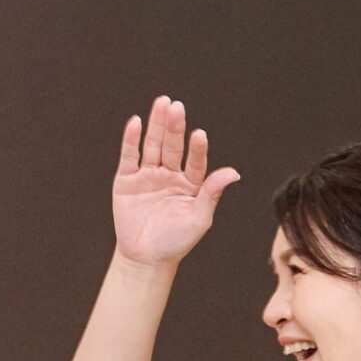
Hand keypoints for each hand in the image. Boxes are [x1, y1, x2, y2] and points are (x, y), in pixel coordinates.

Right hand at [114, 96, 238, 267]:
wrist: (146, 257)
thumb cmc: (177, 241)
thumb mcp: (199, 219)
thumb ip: (211, 194)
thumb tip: (234, 172)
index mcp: (191, 184)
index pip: (196, 161)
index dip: (197, 149)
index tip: (199, 134)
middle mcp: (170, 175)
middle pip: (173, 146)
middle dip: (174, 127)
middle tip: (176, 105)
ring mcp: (148, 175)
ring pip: (153, 145)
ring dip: (156, 125)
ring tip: (162, 103)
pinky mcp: (126, 179)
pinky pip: (129, 156)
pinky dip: (131, 140)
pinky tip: (136, 122)